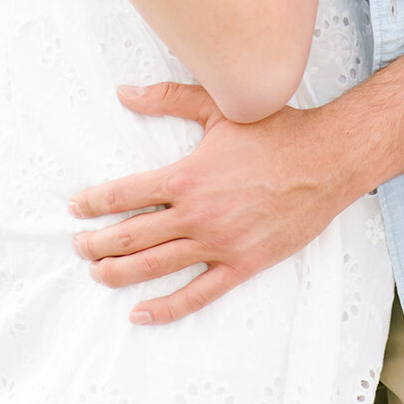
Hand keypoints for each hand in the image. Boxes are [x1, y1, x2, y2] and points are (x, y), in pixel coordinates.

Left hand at [69, 82, 354, 323]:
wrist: (326, 161)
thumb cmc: (274, 130)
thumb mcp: (218, 106)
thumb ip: (168, 98)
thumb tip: (124, 92)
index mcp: (187, 176)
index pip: (126, 193)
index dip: (95, 202)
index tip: (77, 208)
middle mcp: (197, 214)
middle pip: (132, 235)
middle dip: (98, 243)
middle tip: (78, 246)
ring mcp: (219, 243)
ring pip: (156, 266)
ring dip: (119, 273)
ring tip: (96, 274)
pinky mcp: (242, 265)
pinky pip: (197, 294)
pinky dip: (166, 307)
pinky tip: (140, 312)